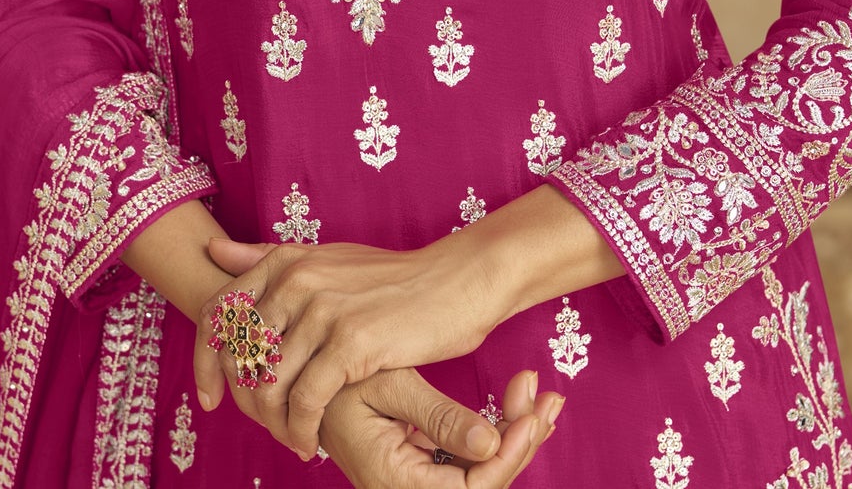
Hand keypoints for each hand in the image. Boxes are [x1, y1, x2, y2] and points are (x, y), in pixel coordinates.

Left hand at [196, 233, 501, 456]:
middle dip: (244, 403)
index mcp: (287, 260)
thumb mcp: (327, 259)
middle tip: (266, 426)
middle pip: (237, 357)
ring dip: (272, 424)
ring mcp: (323, 310)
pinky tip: (311, 442)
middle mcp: (298, 279)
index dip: (205, 363)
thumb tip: (214, 253)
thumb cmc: (391, 279)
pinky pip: (304, 401)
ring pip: (267, 384)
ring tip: (291, 437)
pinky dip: (300, 431)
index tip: (212, 398)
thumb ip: (269, 258)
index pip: (218, 314)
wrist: (456, 281)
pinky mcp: (351, 343)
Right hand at [318, 365, 563, 487]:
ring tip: (541, 395)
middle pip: (481, 485)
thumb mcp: (389, 385)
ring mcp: (413, 481)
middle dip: (521, 443)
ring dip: (513, 436)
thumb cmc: (337, 373)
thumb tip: (491, 448)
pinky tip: (516, 406)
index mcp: (394, 481)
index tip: (533, 412)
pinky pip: (466, 460)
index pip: (471, 488)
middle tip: (550, 398)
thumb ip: (439, 417)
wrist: (302, 374)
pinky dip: (495, 433)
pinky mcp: (419, 465)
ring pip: (478, 473)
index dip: (509, 455)